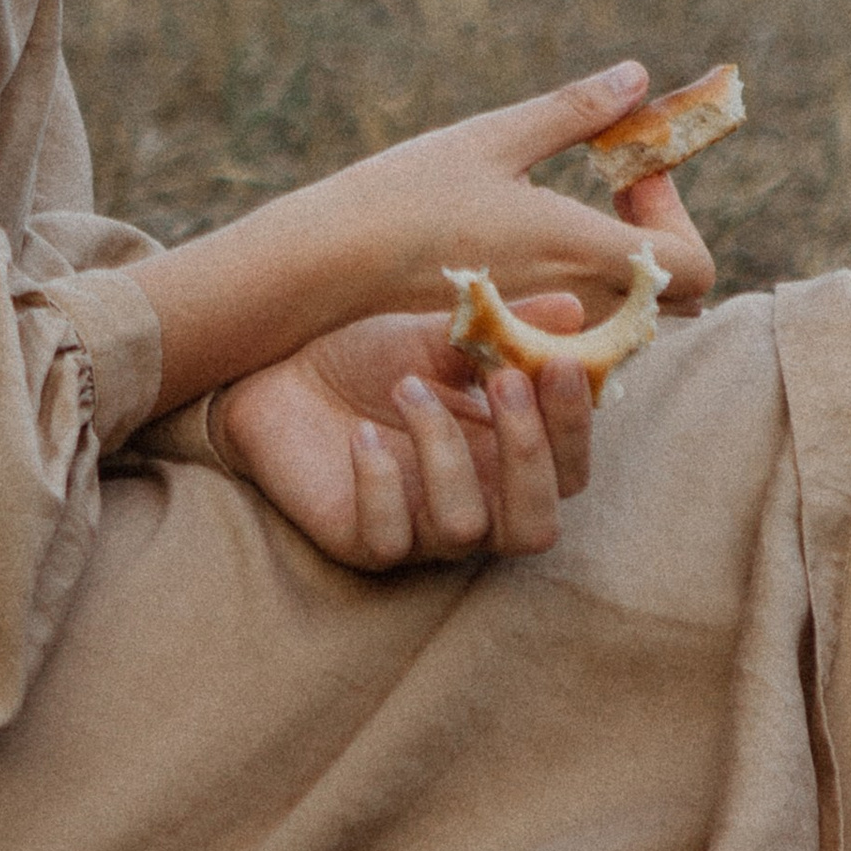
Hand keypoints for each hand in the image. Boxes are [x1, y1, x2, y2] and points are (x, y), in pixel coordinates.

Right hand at [140, 65, 715, 373]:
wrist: (326, 266)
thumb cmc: (403, 194)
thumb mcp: (492, 138)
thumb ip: (574, 113)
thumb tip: (639, 77)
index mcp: (579, 251)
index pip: (693, 267)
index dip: (679, 213)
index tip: (632, 170)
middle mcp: (572, 307)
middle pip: (672, 297)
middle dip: (659, 235)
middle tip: (613, 182)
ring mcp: (543, 333)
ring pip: (629, 318)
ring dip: (624, 263)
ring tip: (572, 209)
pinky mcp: (514, 344)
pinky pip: (582, 334)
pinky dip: (584, 294)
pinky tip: (533, 246)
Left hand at [217, 301, 596, 568]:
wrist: (275, 376)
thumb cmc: (365, 362)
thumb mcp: (433, 336)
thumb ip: (499, 330)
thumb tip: (575, 307)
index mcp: (502, 460)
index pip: (567, 471)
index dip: (573, 425)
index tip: (562, 361)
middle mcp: (472, 506)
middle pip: (537, 524)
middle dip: (528, 452)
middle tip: (502, 379)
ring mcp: (417, 532)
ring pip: (465, 527)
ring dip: (443, 448)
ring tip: (405, 387)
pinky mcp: (361, 543)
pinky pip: (388, 538)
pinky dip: (381, 482)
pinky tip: (360, 436)